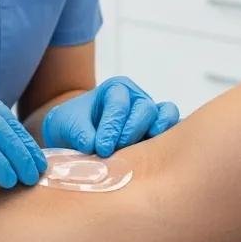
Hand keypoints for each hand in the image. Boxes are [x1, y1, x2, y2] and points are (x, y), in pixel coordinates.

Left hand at [42, 76, 179, 156]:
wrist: (75, 137)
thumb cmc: (73, 124)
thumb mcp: (67, 124)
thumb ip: (79, 132)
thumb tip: (91, 146)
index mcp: (116, 89)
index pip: (119, 104)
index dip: (111, 127)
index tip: (101, 148)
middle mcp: (137, 98)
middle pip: (145, 109)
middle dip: (131, 132)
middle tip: (115, 151)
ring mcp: (150, 115)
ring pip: (164, 116)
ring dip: (154, 135)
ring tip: (142, 152)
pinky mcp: (159, 131)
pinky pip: (173, 127)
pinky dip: (170, 136)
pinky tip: (160, 153)